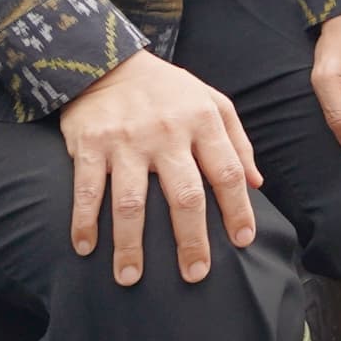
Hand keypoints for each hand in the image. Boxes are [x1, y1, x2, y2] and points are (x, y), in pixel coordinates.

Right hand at [60, 50, 262, 286]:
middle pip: (184, 196)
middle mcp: (166, 133)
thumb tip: (257, 184)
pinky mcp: (89, 144)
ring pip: (131, 203)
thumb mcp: (212, 102)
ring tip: (130, 279)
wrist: (109, 62)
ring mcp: (126, 140)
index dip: (238, 209)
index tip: (243, 242)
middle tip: (195, 274)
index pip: (226, 173)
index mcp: (202, 122)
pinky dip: (84, 222)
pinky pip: (86, 190)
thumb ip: (237, 142)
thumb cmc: (168, 91)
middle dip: (191, 240)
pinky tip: (85, 248)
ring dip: (130, 245)